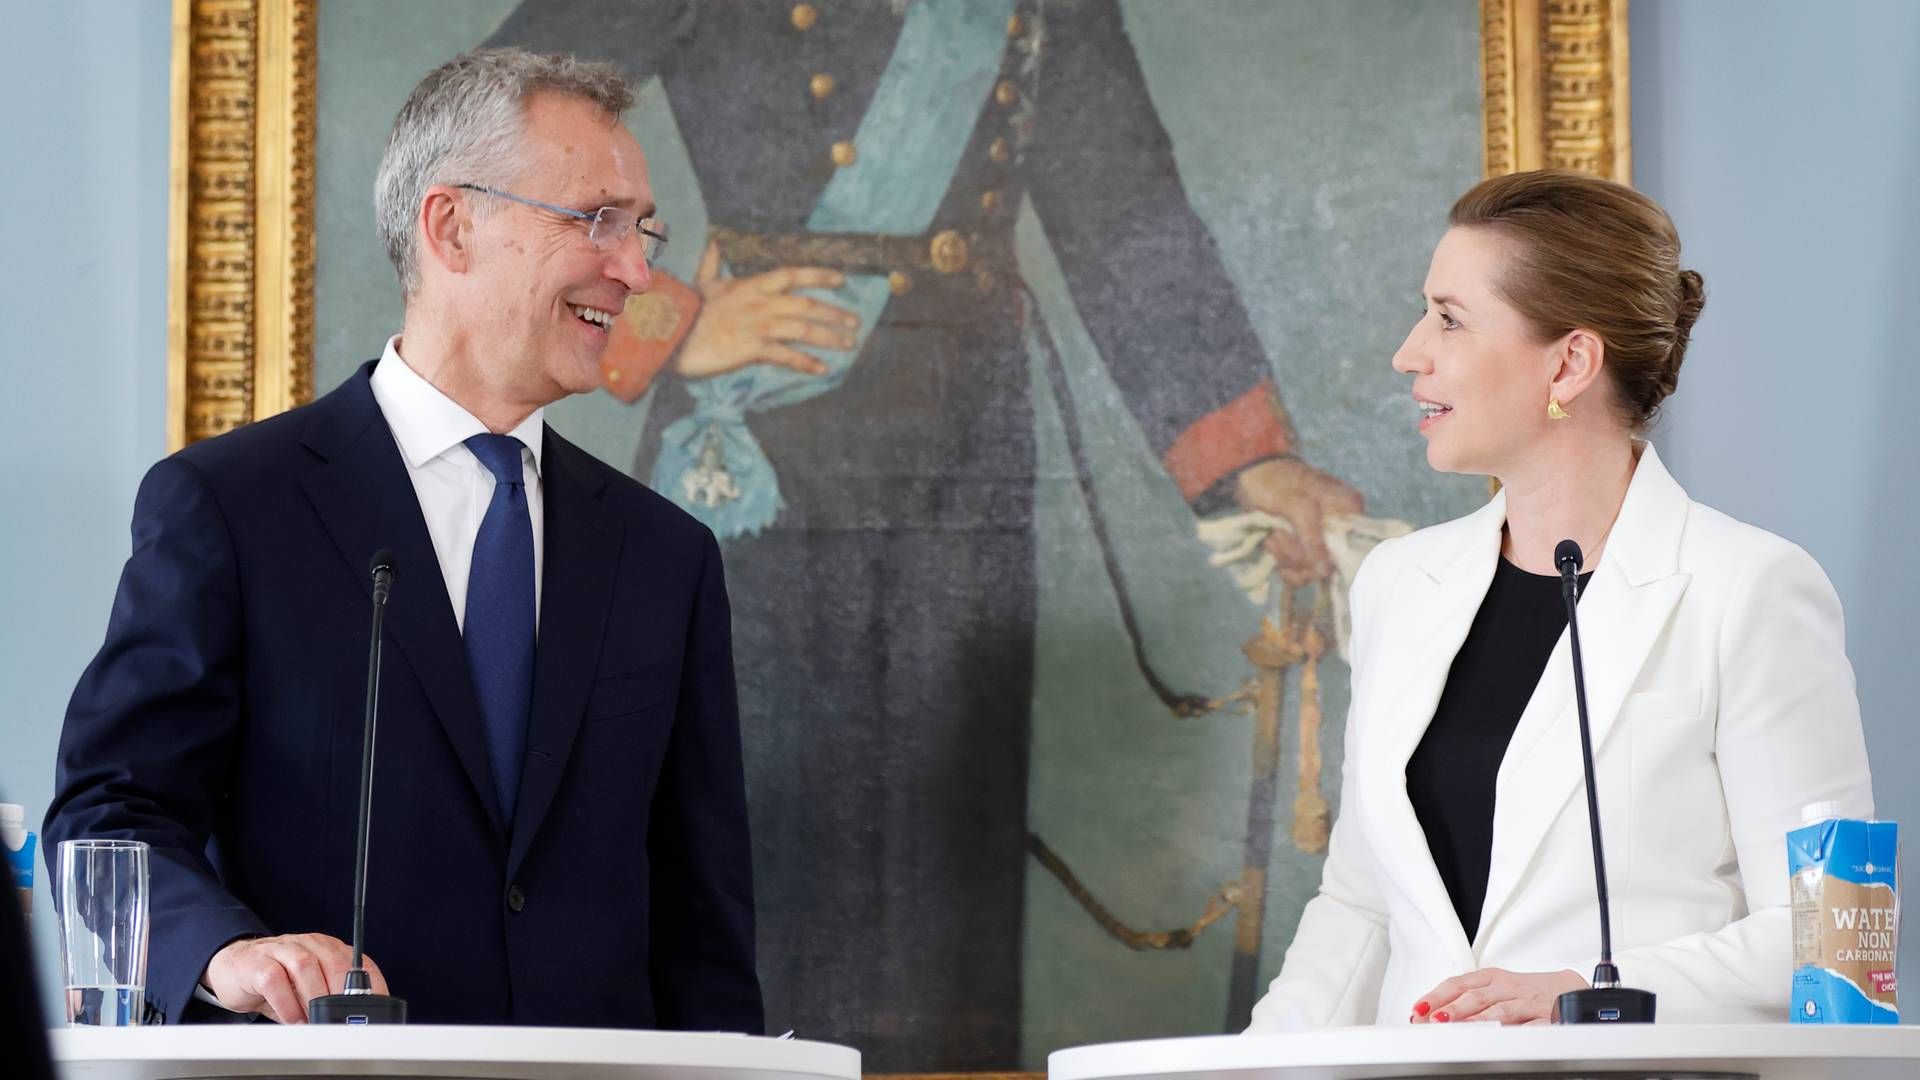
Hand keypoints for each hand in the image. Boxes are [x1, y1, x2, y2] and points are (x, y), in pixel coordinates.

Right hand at [203, 933, 387, 1022]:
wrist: (232, 967)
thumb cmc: (275, 980)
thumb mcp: (307, 989)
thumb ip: (327, 1001)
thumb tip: (349, 1026)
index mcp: (327, 948)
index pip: (359, 962)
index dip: (372, 985)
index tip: (377, 1009)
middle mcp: (308, 944)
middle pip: (335, 963)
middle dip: (342, 995)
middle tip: (342, 1021)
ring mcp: (282, 950)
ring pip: (306, 967)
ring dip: (314, 999)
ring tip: (314, 1022)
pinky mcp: (258, 963)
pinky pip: (275, 980)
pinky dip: (287, 1003)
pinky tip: (291, 1019)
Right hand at [676, 241, 861, 378]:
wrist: (670, 333)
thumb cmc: (686, 308)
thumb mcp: (702, 282)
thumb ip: (712, 263)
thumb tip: (713, 242)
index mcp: (753, 285)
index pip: (793, 275)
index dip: (819, 276)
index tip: (841, 281)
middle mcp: (761, 303)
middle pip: (807, 306)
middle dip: (835, 313)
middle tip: (855, 322)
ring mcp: (758, 326)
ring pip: (804, 329)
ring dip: (830, 337)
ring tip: (849, 344)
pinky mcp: (752, 349)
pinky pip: (786, 356)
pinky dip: (807, 363)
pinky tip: (823, 370)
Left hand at [1233, 457, 1365, 585]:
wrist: (1251, 476)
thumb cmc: (1275, 483)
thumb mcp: (1297, 506)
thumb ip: (1313, 539)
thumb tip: (1326, 572)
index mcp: (1349, 511)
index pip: (1352, 549)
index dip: (1326, 554)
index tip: (1302, 541)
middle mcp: (1340, 528)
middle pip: (1328, 564)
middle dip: (1298, 553)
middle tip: (1280, 532)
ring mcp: (1322, 540)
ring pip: (1310, 570)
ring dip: (1285, 556)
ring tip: (1273, 533)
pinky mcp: (1305, 550)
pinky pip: (1299, 573)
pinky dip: (1282, 562)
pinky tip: (1273, 544)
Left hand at [1409, 967, 1586, 1024]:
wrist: (1570, 988)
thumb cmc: (1526, 991)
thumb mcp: (1495, 988)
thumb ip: (1467, 999)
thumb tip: (1431, 1015)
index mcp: (1492, 978)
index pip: (1458, 984)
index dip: (1437, 997)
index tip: (1418, 1010)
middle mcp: (1508, 988)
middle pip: (1476, 997)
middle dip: (1452, 1009)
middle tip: (1433, 1021)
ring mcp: (1528, 1003)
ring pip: (1500, 1011)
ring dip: (1477, 1021)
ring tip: (1459, 1029)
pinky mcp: (1548, 1018)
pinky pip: (1532, 1027)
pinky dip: (1518, 1034)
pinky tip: (1504, 1040)